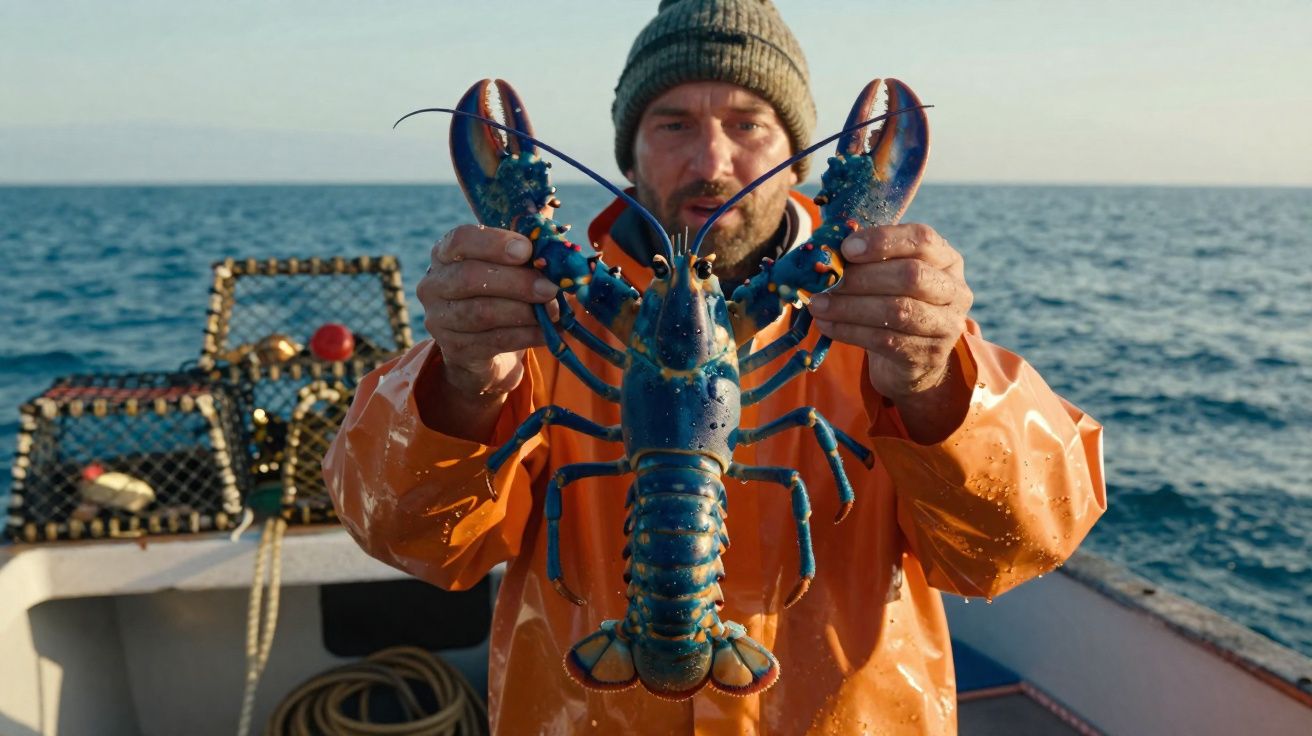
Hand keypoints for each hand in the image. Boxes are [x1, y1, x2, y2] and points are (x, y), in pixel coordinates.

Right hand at [418, 224, 558, 398]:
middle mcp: (434, 284)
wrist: (486, 346)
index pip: (461, 239)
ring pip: (482, 312)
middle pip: (471, 278)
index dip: (494, 243)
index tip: (527, 250)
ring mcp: (440, 319)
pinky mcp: (454, 348)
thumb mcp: (511, 265)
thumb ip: (528, 246)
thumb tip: (552, 230)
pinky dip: (526, 335)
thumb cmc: (502, 292)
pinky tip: (547, 332)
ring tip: (553, 310)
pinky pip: (493, 340)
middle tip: (551, 287)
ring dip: (524, 311)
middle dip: (517, 282)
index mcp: (446, 253)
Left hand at [808, 223, 971, 402]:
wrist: (911, 358)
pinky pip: (884, 340)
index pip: (922, 239)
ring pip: (897, 311)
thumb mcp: (888, 274)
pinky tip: (826, 325)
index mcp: (946, 259)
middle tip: (826, 280)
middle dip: (863, 277)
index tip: (846, 248)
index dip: (883, 240)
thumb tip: (825, 250)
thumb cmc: (893, 301)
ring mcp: (946, 325)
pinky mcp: (928, 354)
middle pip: (911, 276)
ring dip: (849, 306)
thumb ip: (867, 258)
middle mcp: (954, 290)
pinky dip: (849, 331)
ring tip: (818, 304)